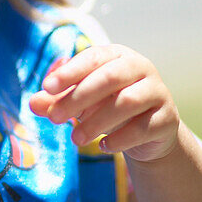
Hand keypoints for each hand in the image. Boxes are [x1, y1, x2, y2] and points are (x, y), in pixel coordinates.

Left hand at [29, 44, 179, 162]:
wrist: (150, 131)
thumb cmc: (109, 106)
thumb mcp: (81, 102)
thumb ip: (58, 100)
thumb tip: (33, 103)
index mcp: (117, 55)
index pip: (92, 58)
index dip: (70, 72)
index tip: (47, 87)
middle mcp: (140, 67)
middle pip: (109, 78)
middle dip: (78, 98)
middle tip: (53, 118)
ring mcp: (157, 92)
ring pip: (127, 102)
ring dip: (97, 122)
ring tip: (75, 139)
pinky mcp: (167, 118)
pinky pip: (143, 127)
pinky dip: (120, 139)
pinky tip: (103, 147)